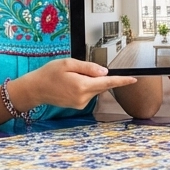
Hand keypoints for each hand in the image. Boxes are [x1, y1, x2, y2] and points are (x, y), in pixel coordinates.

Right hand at [10, 58, 137, 110]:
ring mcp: (81, 103)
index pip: (107, 82)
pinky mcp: (79, 105)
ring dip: (90, 80)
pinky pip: (89, 93)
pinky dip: (85, 86)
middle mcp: (83, 97)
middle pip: (101, 84)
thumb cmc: (49, 73)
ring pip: (95, 88)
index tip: (133, 79)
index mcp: (82, 85)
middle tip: (80, 70)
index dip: (122, 81)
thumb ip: (88, 67)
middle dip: (98, 76)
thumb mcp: (68, 63)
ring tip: (71, 76)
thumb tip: (105, 72)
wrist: (36, 89)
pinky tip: (72, 83)